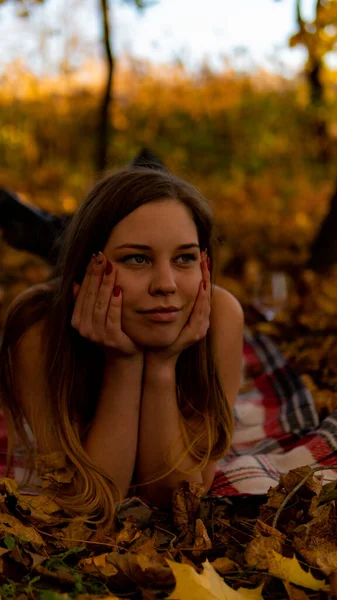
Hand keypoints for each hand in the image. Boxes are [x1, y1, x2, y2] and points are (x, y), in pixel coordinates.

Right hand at [71, 252, 142, 358]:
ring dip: (105, 285)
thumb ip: (86, 301)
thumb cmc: (112, 331)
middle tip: (102, 257)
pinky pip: (112, 318)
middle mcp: (82, 328)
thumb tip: (75, 282)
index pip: (82, 291)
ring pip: (100, 305)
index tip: (95, 256)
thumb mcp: (97, 315)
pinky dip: (115, 303)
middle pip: (90, 296)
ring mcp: (96, 335)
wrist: (125, 357)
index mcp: (76, 320)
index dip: (88, 273)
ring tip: (111, 269)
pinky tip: (119, 290)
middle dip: (96, 275)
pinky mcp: (111, 340)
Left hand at [145, 251, 210, 365]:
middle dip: (205, 274)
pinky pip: (199, 313)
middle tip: (204, 256)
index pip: (201, 289)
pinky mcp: (194, 334)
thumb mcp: (165, 312)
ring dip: (205, 283)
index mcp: (195, 315)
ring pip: (205, 301)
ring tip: (204, 267)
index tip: (201, 256)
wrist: (156, 358)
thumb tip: (164, 278)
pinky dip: (201, 299)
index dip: (202, 273)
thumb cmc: (158, 334)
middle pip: (206, 293)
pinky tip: (200, 287)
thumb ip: (168, 299)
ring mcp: (199, 328)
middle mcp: (201, 320)